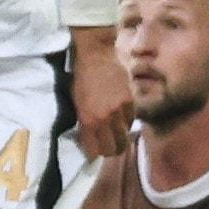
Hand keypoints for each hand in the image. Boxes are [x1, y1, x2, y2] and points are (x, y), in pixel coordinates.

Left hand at [70, 26, 126, 159]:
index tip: (95, 151)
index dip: (95, 153)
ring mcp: (120, 110)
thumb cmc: (81, 77)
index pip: (95, 149)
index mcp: (88, 120)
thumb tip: (91, 137)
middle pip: (114, 148)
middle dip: (111, 150)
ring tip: (116, 131)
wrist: (96, 55)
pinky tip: (122, 117)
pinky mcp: (131, 101)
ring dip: (120, 136)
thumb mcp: (77, 103)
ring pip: (125, 136)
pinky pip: (132, 120)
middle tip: (108, 146)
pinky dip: (127, 121)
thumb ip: (85, 122)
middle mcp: (105, 119)